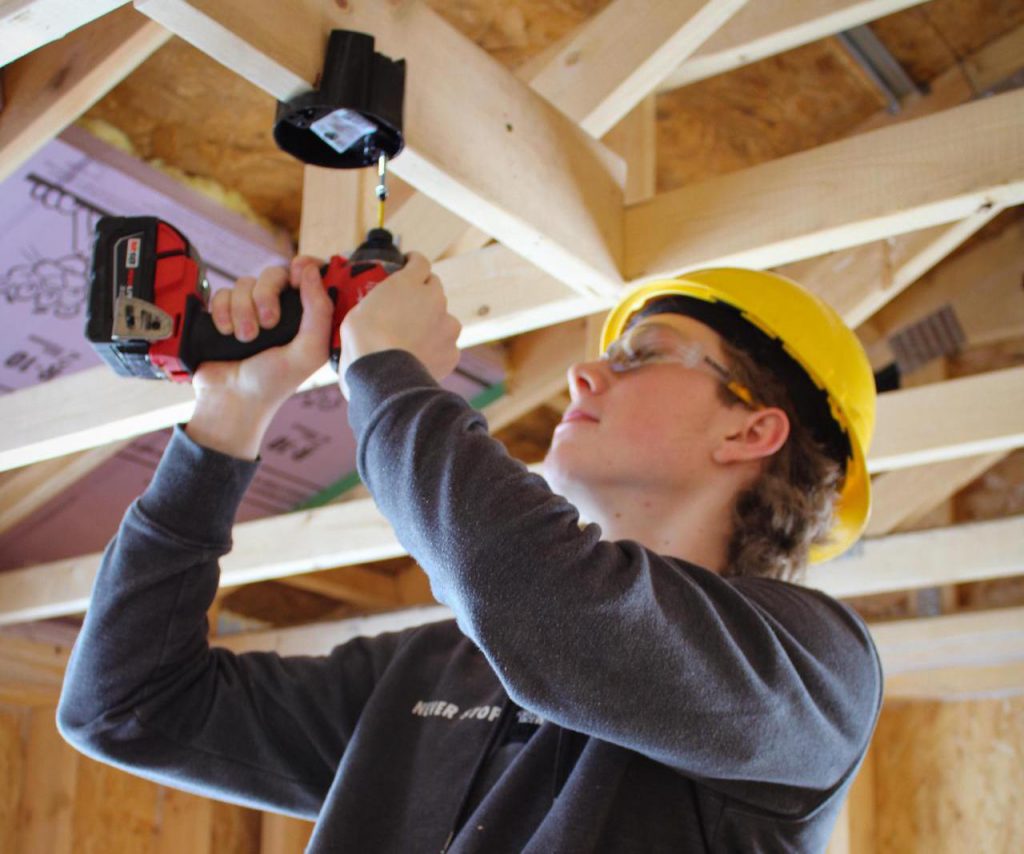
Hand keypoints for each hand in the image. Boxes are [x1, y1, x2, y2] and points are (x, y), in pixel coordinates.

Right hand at [186, 258, 333, 458]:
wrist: (231, 399)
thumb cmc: (274, 382)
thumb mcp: (308, 351)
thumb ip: (319, 311)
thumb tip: (310, 270)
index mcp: (306, 317)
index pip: (309, 275)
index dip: (304, 266)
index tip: (298, 270)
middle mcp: (280, 309)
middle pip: (273, 274)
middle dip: (266, 296)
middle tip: (268, 324)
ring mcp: (250, 310)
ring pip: (244, 283)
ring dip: (242, 309)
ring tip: (245, 338)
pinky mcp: (224, 313)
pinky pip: (222, 292)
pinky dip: (223, 311)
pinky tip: (226, 332)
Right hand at [339, 251, 461, 398]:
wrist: (381, 375)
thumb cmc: (362, 342)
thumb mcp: (356, 311)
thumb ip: (376, 303)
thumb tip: (372, 311)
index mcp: (409, 283)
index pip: (420, 262)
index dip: (413, 263)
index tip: (408, 266)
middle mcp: (434, 299)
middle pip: (434, 289)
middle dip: (422, 295)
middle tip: (405, 308)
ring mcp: (447, 326)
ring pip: (443, 319)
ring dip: (432, 323)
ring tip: (411, 339)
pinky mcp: (452, 352)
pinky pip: (446, 346)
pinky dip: (436, 349)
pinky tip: (419, 357)